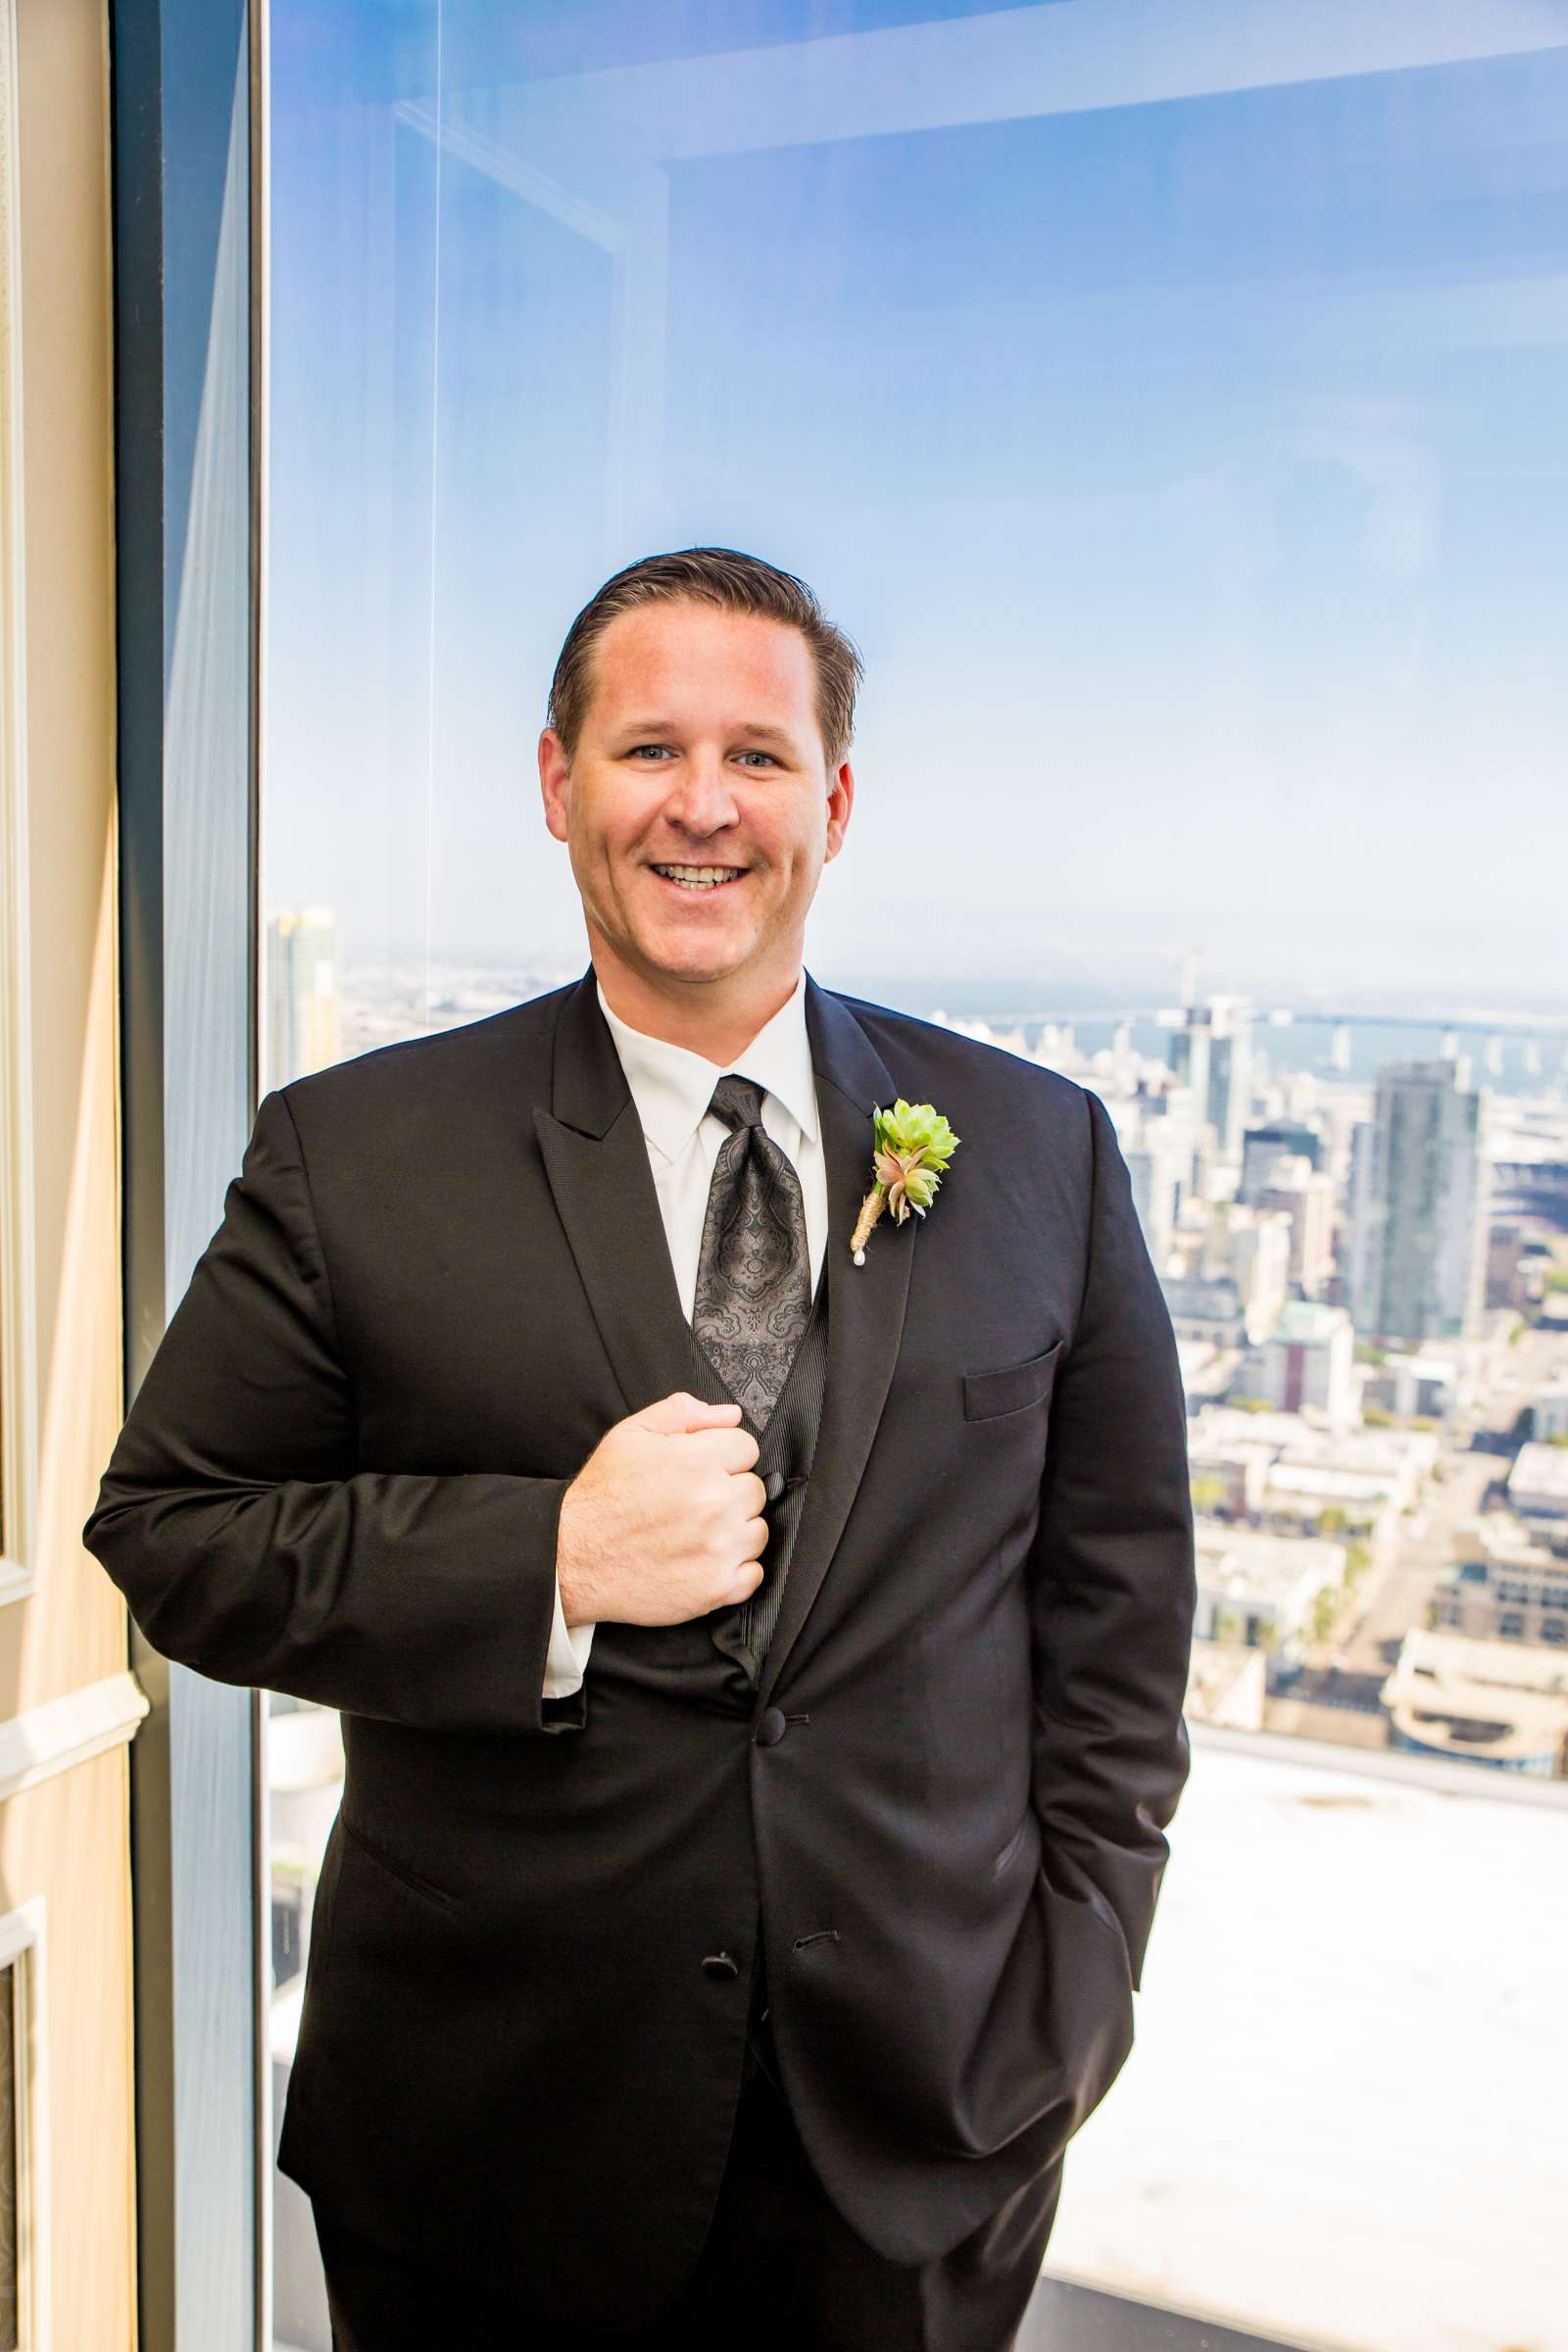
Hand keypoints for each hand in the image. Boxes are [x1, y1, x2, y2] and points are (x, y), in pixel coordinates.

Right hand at [556, 1391, 766, 1628]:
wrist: (571, 1558)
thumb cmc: (601, 1498)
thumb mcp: (631, 1435)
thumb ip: (683, 1413)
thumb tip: (730, 1414)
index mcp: (697, 1461)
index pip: (747, 1447)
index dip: (722, 1457)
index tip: (702, 1471)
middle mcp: (714, 1503)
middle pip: (755, 1489)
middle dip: (729, 1492)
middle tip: (694, 1504)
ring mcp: (719, 1548)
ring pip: (758, 1530)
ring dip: (735, 1531)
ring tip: (697, 1533)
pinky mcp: (716, 1587)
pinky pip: (753, 1574)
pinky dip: (735, 1570)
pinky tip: (704, 1561)